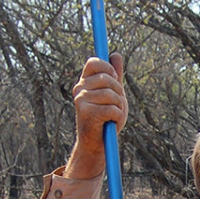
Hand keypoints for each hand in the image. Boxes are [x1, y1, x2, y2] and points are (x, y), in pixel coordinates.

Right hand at [65, 53, 126, 179]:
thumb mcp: (113, 94)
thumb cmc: (105, 118)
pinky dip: (118, 117)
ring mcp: (81, 101)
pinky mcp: (87, 114)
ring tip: (113, 116)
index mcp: (84, 82)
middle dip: (119, 92)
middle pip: (108, 79)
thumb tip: (116, 54)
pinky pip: (113, 109)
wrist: (97, 144)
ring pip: (112, 95)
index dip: (108, 68)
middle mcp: (79, 89)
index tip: (115, 80)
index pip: (94, 62)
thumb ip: (114, 75)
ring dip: (119, 107)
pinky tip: (112, 123)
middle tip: (116, 105)